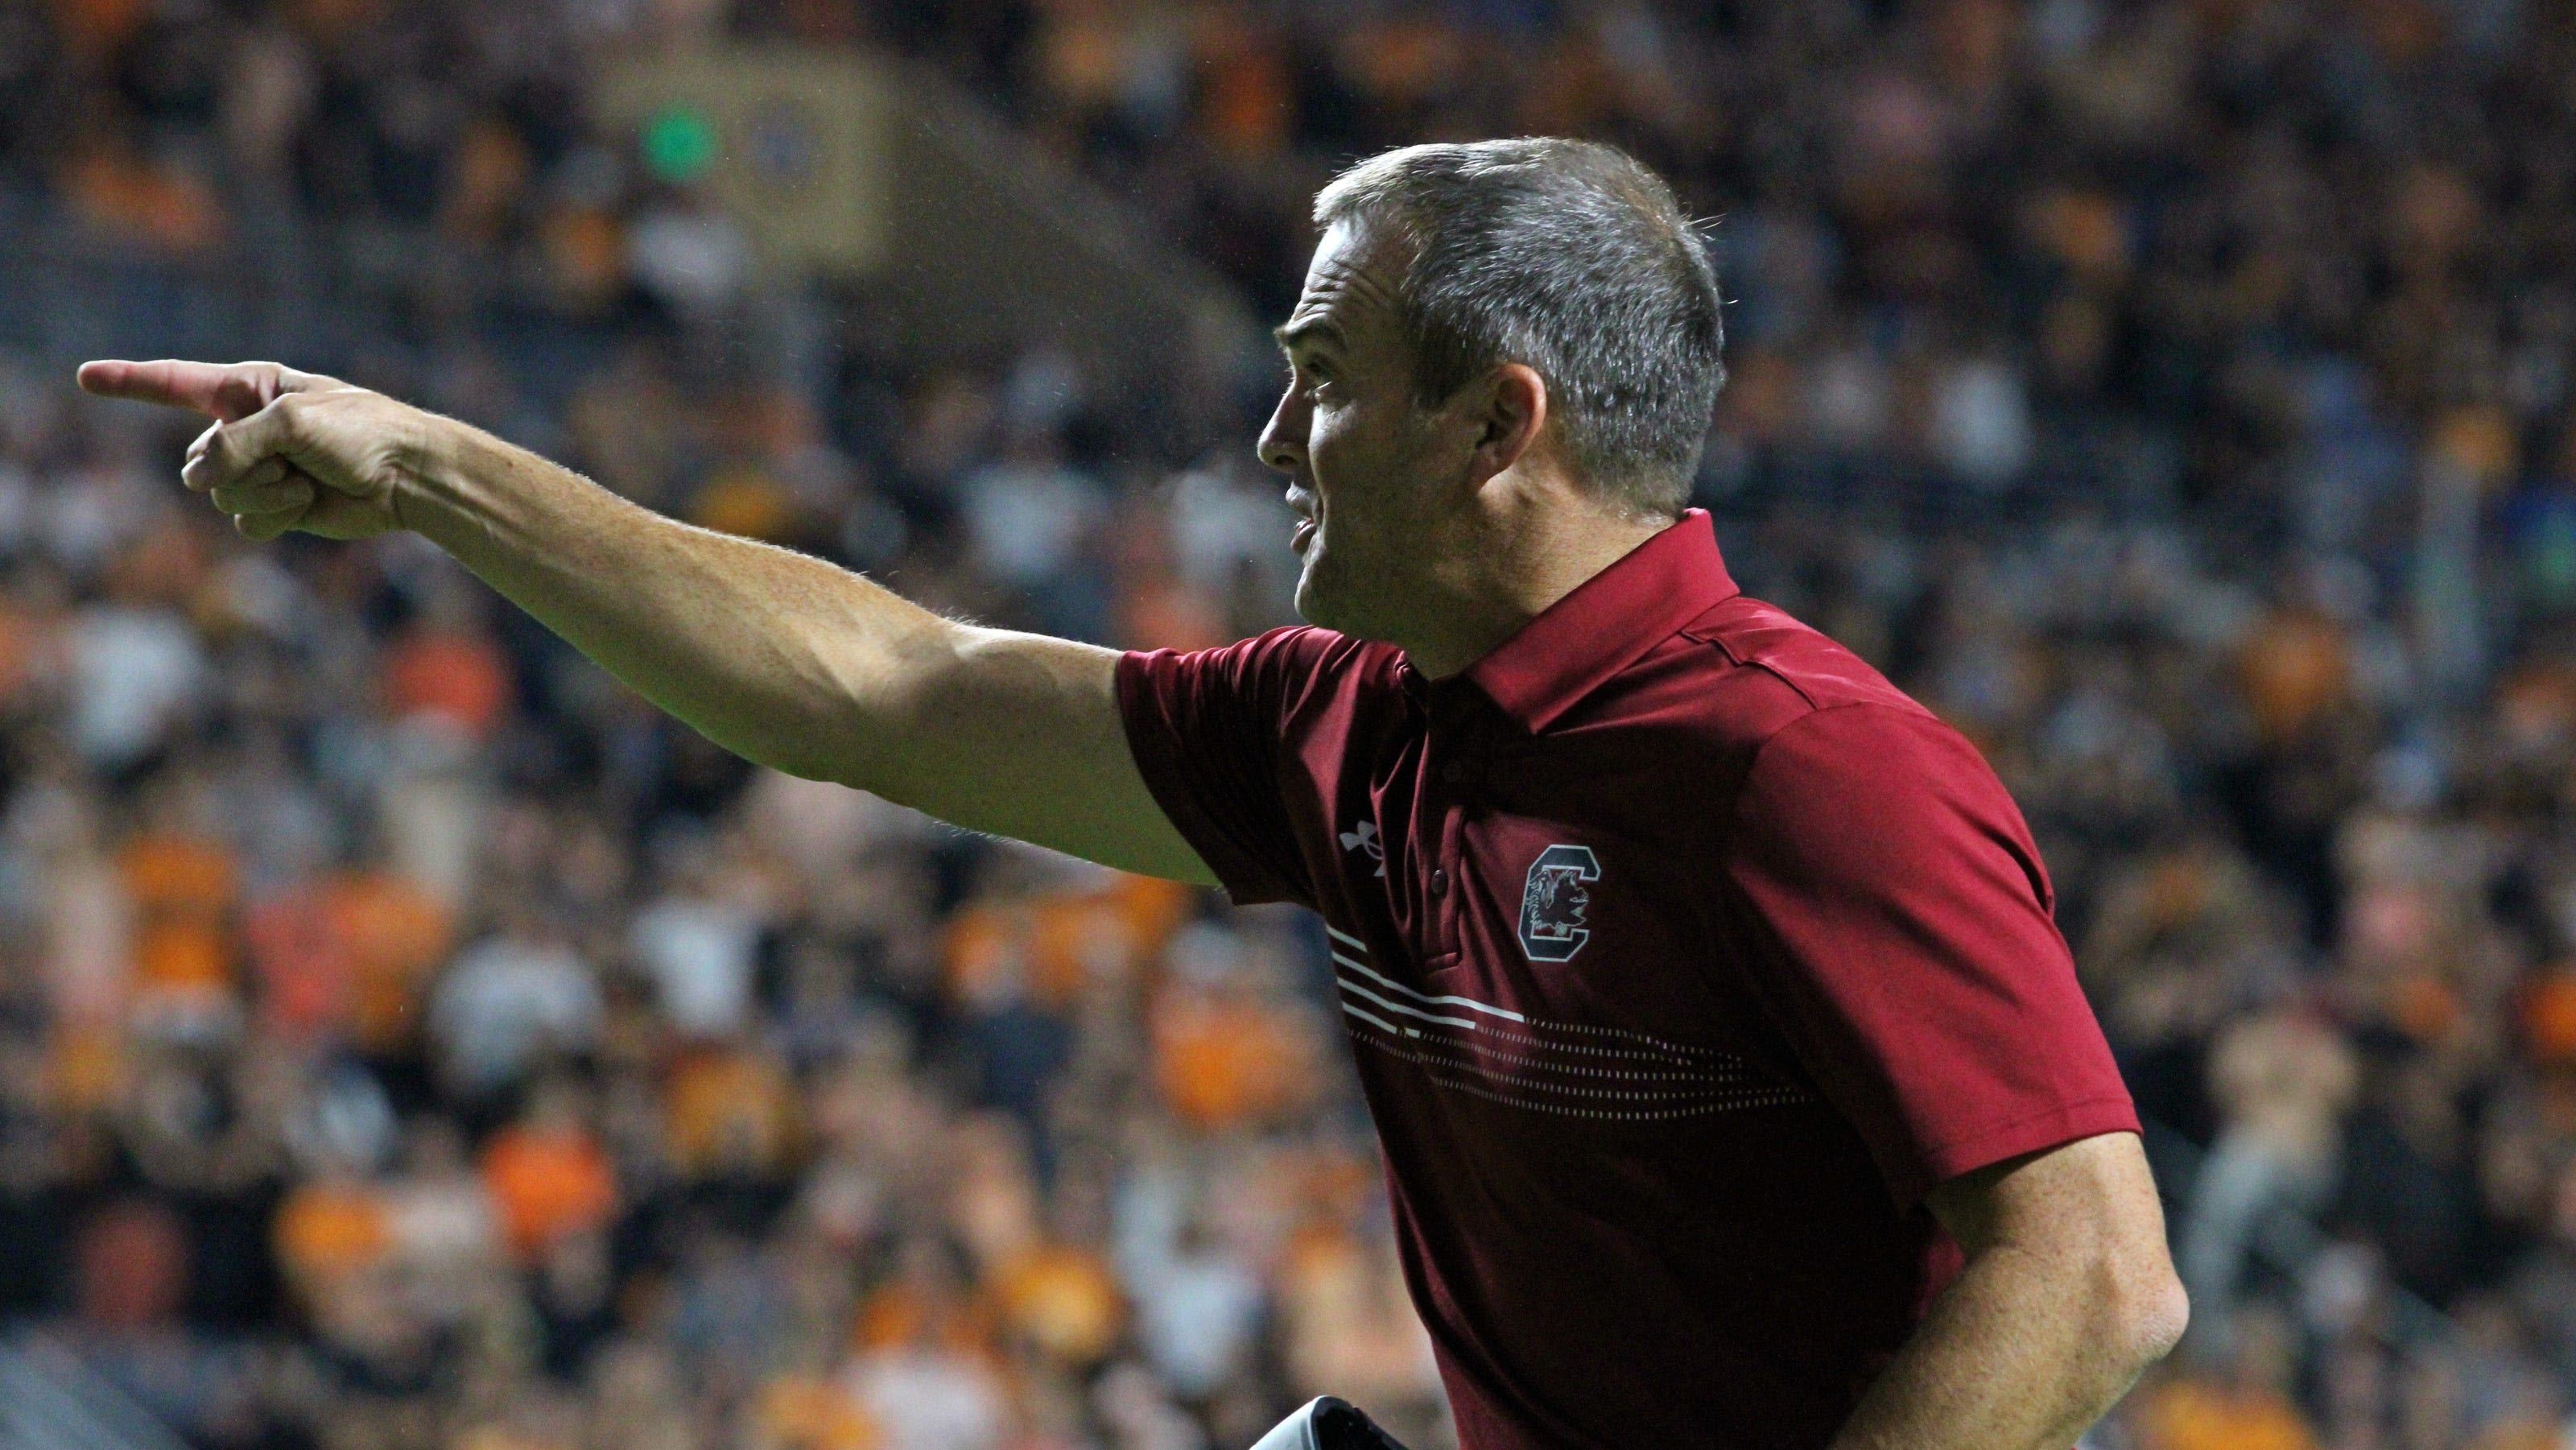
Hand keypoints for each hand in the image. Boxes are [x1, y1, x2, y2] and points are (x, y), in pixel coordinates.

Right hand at [75, 359, 428, 540]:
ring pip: (219, 495)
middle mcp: (248, 429)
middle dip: (239, 466)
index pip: (177, 384)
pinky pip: (244, 520)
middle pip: (198, 459)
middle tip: (292, 460)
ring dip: (263, 491)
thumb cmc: (363, 434)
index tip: (85, 378)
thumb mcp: (293, 423)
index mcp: (250, 389)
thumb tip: (197, 480)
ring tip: (306, 480)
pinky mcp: (278, 506)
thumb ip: (235, 446)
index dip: (130, 382)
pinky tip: (308, 503)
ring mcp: (260, 470)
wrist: (409, 478)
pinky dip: (274, 515)